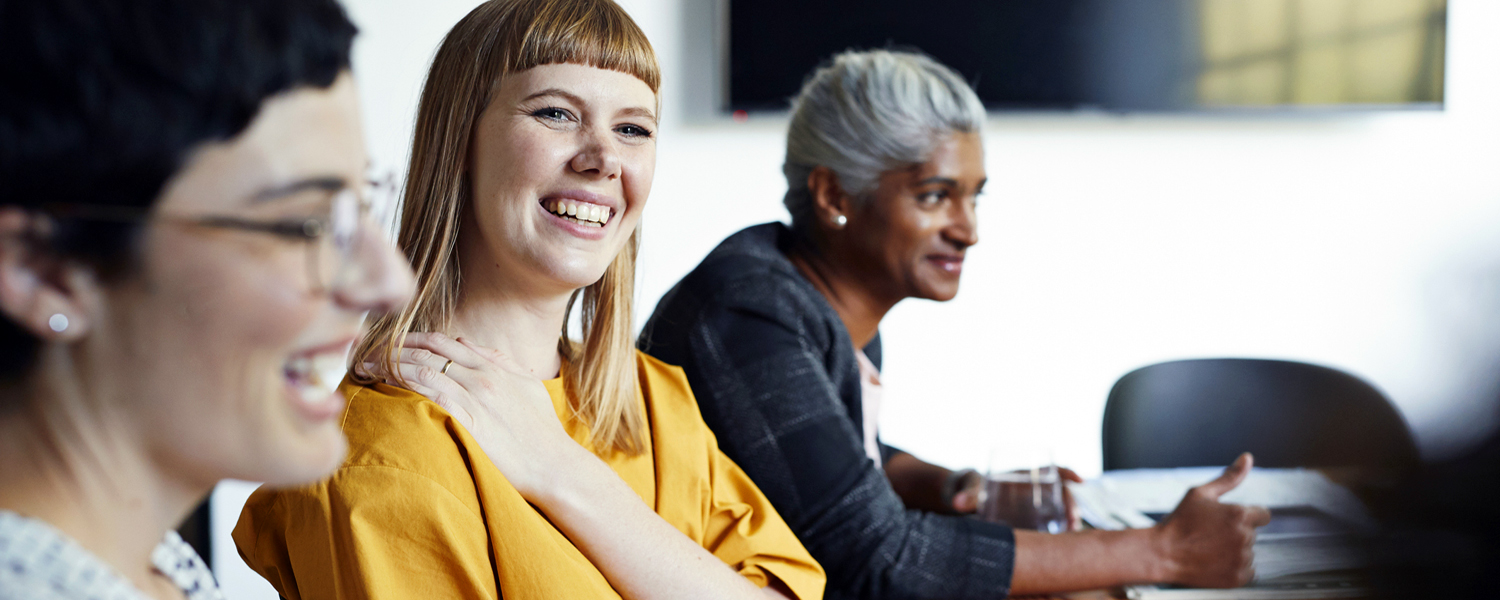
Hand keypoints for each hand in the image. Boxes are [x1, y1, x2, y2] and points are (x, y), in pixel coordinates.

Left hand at [377, 332, 585, 500]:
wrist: (553, 465)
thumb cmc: (542, 433)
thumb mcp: (527, 386)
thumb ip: (499, 361)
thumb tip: (467, 344)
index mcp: (494, 367)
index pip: (442, 341)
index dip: (410, 338)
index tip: (388, 342)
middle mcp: (482, 376)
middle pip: (426, 350)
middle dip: (391, 347)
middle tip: (364, 352)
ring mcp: (474, 396)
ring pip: (422, 367)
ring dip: (388, 362)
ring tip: (363, 365)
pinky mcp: (468, 419)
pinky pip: (428, 391)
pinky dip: (402, 381)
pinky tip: (383, 382)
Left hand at [952, 467, 1084, 530]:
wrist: (974, 501)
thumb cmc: (978, 488)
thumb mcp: (975, 489)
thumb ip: (969, 495)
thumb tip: (956, 503)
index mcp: (1028, 475)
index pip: (1055, 470)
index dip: (1069, 473)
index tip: (1080, 481)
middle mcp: (1040, 490)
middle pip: (1064, 494)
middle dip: (1072, 507)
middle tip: (1072, 524)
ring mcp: (1041, 506)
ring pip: (1063, 512)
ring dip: (1071, 523)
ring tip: (1070, 537)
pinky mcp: (1038, 522)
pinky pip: (1055, 527)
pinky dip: (1062, 535)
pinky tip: (1062, 548)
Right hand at [1153, 453, 1270, 587]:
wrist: (1162, 553)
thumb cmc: (1180, 521)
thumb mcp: (1201, 493)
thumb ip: (1229, 477)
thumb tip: (1248, 457)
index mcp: (1240, 514)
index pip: (1263, 515)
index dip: (1246, 516)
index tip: (1226, 521)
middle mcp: (1245, 537)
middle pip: (1251, 534)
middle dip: (1236, 533)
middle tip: (1210, 535)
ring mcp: (1242, 559)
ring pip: (1248, 552)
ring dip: (1234, 551)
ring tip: (1209, 549)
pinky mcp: (1238, 578)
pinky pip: (1247, 571)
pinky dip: (1234, 568)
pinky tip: (1215, 562)